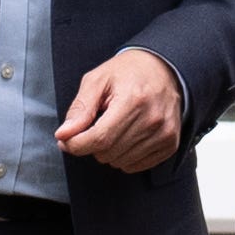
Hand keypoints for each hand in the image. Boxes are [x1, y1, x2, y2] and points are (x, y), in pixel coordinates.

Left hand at [53, 47, 187, 172]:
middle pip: (108, 152)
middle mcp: (152, 119)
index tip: (66, 140)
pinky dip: (124, 156)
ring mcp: (164, 133)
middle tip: (96, 124)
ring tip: (115, 127)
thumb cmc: (128, 73)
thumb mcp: (97, 80)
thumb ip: (80, 108)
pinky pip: (135, 166)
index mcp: (133, 100)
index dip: (76, 144)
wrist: (164, 68)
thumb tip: (63, 134)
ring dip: (109, 151)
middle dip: (92, 144)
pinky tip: (127, 137)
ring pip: (120, 162)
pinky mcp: (170, 144)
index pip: (99, 138)